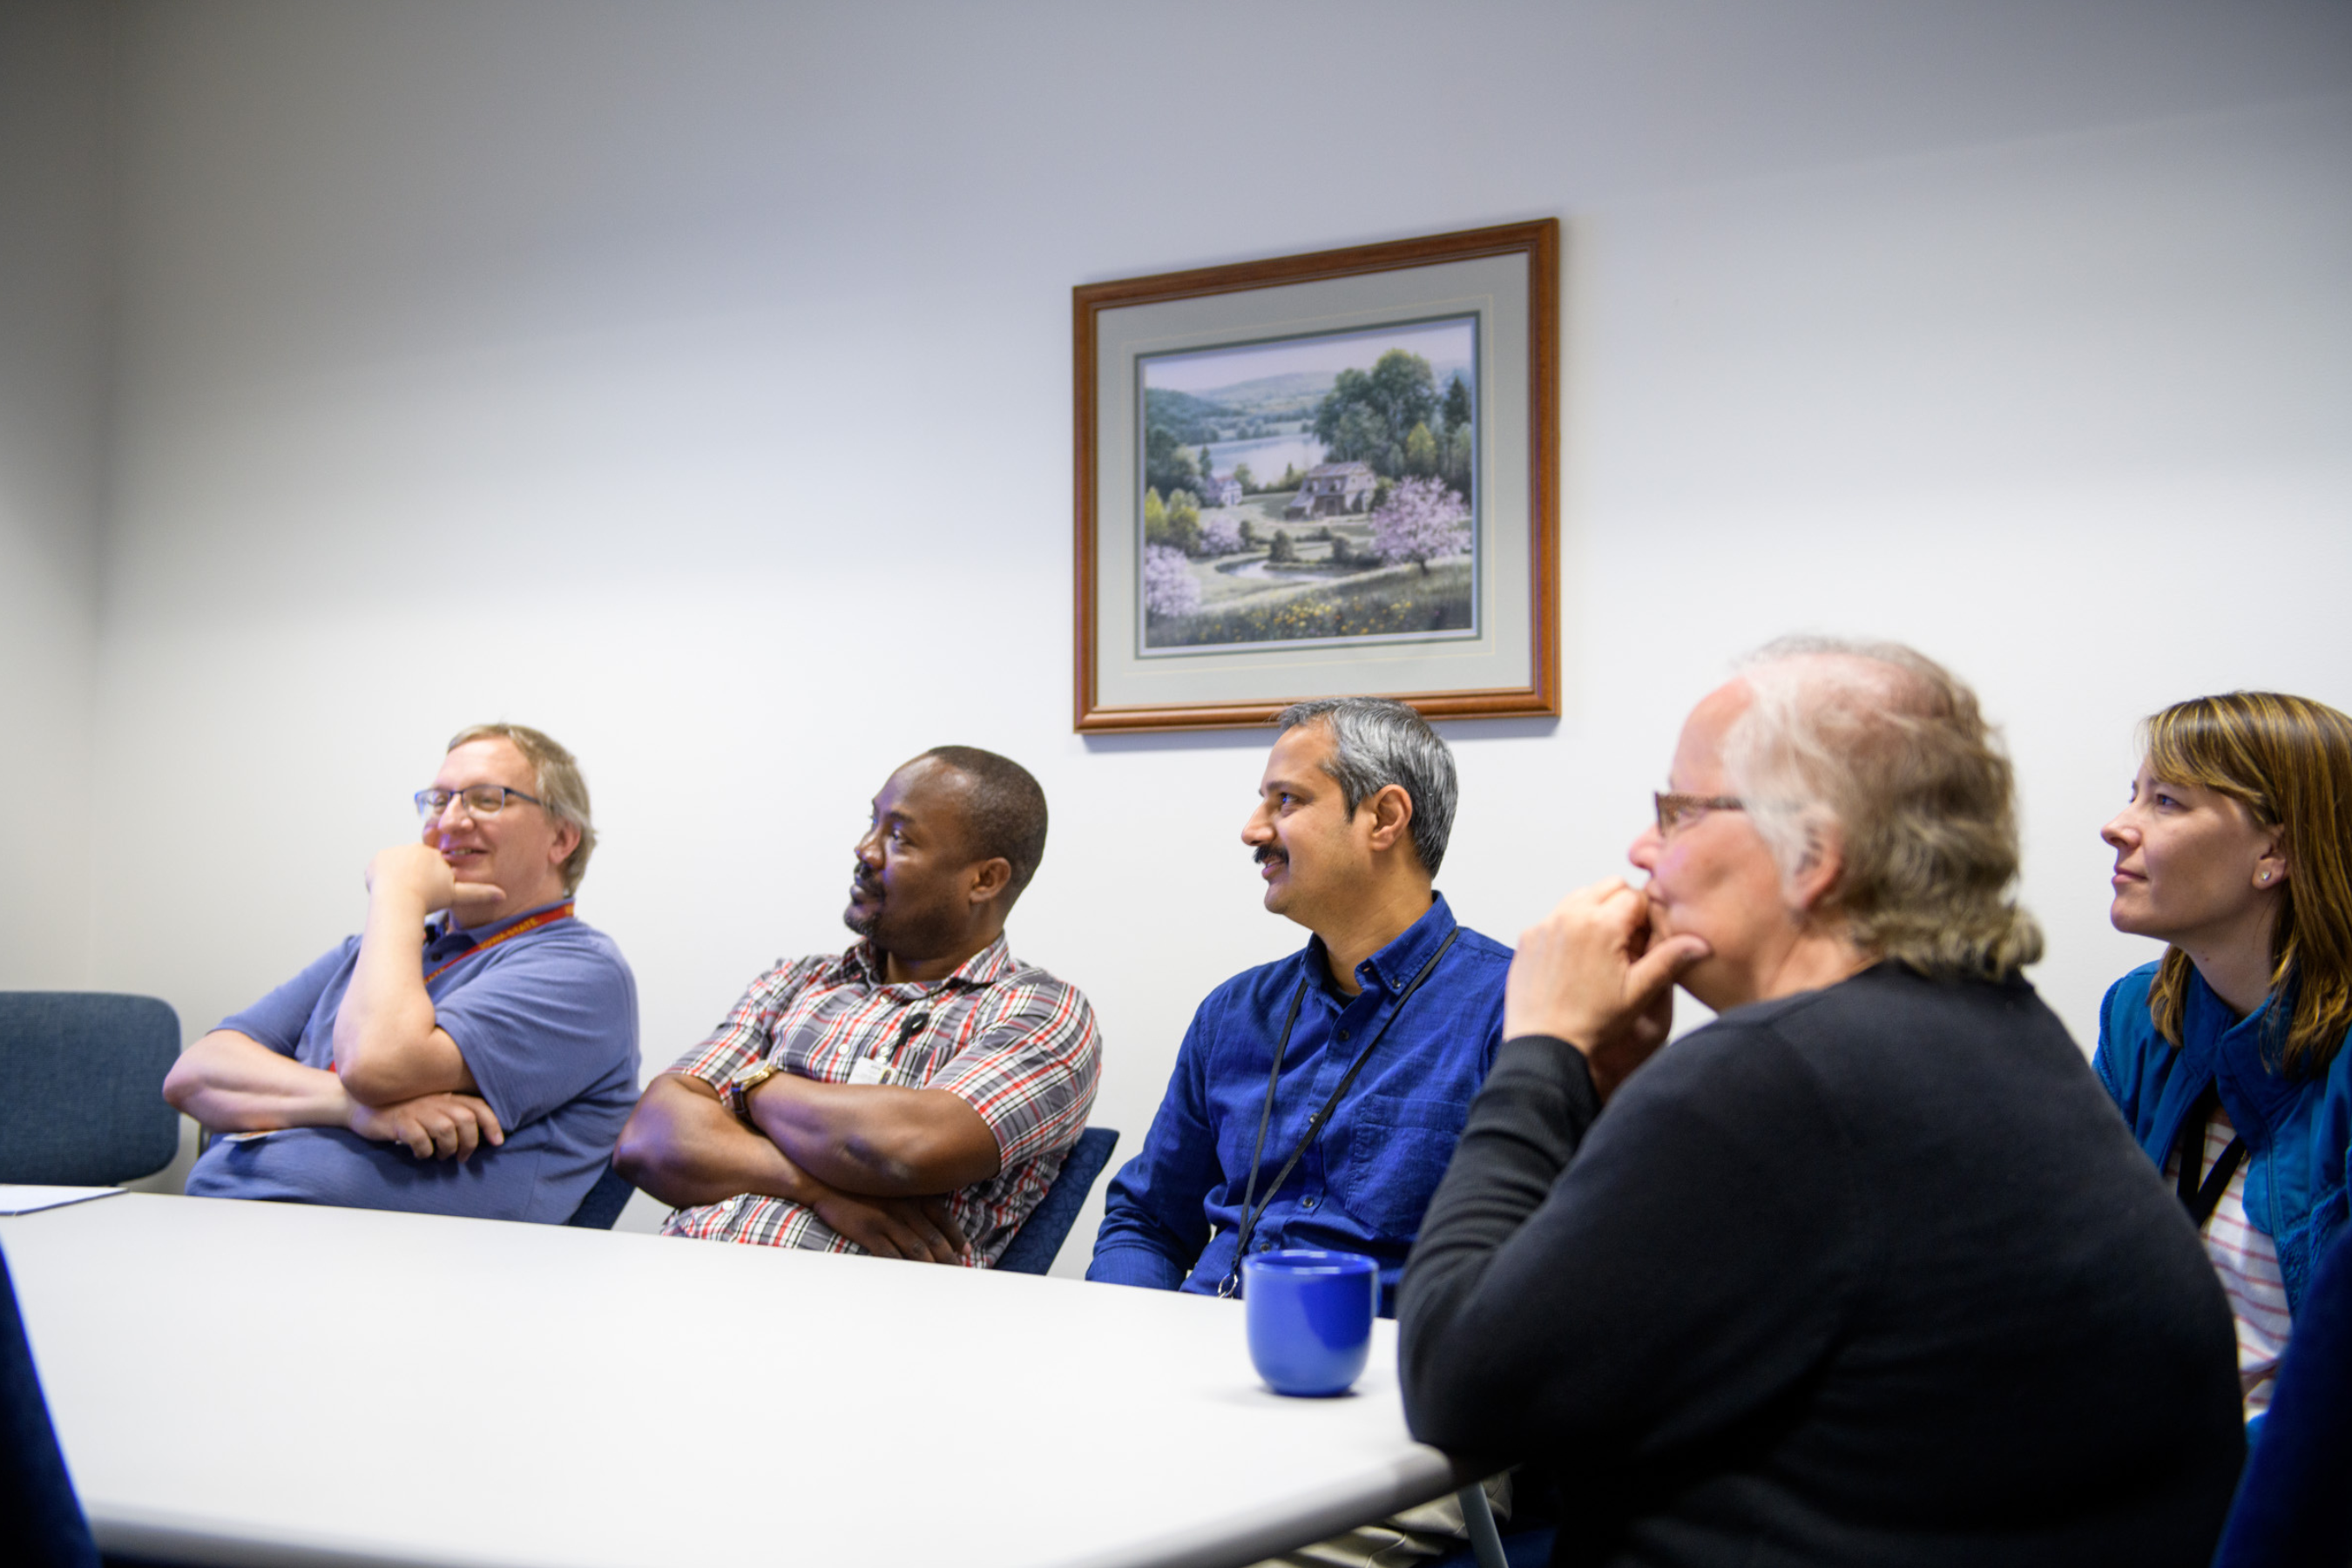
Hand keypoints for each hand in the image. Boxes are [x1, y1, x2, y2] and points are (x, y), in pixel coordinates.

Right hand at [348, 1091, 506, 1159]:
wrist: (361, 1105)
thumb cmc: (401, 1111)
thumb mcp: (430, 1109)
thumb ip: (451, 1116)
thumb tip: (477, 1137)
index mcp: (445, 1096)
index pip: (478, 1106)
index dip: (492, 1124)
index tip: (498, 1141)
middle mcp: (434, 1100)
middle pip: (466, 1120)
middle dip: (470, 1143)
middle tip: (462, 1157)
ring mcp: (416, 1110)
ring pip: (446, 1130)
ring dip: (448, 1149)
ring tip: (440, 1157)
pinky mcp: (399, 1122)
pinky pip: (420, 1139)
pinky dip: (424, 1151)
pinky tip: (419, 1154)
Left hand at [365, 843, 504, 918]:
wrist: (399, 900)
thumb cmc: (428, 899)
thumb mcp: (456, 896)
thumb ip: (479, 894)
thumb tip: (502, 895)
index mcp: (434, 854)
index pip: (430, 865)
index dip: (428, 880)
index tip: (426, 892)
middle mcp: (415, 848)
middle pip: (413, 865)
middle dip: (413, 878)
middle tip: (413, 895)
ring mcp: (395, 852)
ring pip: (397, 866)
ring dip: (398, 878)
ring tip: (401, 894)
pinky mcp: (378, 859)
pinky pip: (380, 868)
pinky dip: (382, 879)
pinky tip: (388, 889)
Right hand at [806, 1186, 968, 1264]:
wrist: (824, 1181)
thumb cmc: (857, 1184)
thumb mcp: (889, 1185)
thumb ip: (908, 1198)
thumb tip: (926, 1217)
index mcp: (912, 1194)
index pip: (942, 1218)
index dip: (956, 1237)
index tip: (966, 1251)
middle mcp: (904, 1207)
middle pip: (933, 1238)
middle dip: (949, 1258)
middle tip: (959, 1272)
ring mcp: (887, 1219)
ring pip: (916, 1249)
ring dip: (931, 1267)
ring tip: (941, 1282)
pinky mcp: (868, 1230)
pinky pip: (890, 1254)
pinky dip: (903, 1268)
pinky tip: (910, 1279)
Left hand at [1505, 879, 1710, 1099]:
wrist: (1544, 1044)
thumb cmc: (1591, 1023)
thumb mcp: (1638, 992)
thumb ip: (1670, 960)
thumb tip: (1701, 943)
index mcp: (1601, 926)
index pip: (1636, 895)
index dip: (1647, 917)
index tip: (1644, 942)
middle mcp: (1570, 916)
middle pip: (1609, 886)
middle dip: (1623, 906)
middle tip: (1627, 943)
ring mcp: (1545, 925)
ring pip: (1581, 895)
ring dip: (1597, 911)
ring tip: (1603, 950)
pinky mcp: (1529, 937)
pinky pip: (1556, 915)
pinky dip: (1570, 926)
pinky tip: (1577, 958)